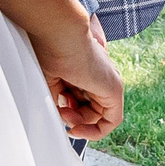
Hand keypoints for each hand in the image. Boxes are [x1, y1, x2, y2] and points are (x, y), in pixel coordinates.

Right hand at [32, 10, 126, 141]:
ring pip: (98, 116)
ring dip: (79, 122)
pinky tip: (77, 128)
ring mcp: (109, 82)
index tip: (57, 109)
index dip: (68, 110)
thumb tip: (58, 115)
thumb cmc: (49, 49)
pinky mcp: (115, 88)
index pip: (81, 100)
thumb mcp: (50, 80)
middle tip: (61, 110)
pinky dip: (95, 132)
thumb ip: (57, 98)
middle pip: (90, 109)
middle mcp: (99, 76)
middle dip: (73, 117)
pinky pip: (111, 121)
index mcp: (85, 71)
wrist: (59, 33)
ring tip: (65, 111)